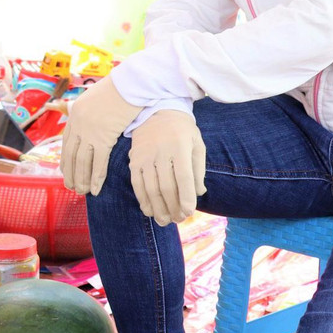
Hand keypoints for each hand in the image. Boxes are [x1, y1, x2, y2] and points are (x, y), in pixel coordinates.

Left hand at [61, 77, 143, 195]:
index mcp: (75, 114)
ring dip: (81, 179)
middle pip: (70, 155)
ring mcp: (89, 131)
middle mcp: (78, 124)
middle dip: (70, 173)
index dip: (66, 160)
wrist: (132, 82)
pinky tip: (95, 189)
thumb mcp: (98, 97)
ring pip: (82, 162)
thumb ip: (92, 111)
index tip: (65, 172)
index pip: (66, 143)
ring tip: (81, 192)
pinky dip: (96, 178)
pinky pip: (98, 162)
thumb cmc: (121, 88)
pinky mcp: (104, 137)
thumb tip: (94, 121)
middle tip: (71, 187)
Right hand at [128, 110, 207, 225]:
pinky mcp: (134, 160)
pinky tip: (149, 210)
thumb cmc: (182, 130)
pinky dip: (143, 200)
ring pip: (150, 188)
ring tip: (164, 221)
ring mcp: (144, 156)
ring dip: (158, 208)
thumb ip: (198, 168)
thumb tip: (199, 193)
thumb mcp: (197, 143)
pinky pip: (137, 184)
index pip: (183, 177)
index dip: (185, 197)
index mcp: (180, 147)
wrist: (157, 111)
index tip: (188, 212)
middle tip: (178, 220)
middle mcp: (161, 152)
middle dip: (172, 207)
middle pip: (166, 186)